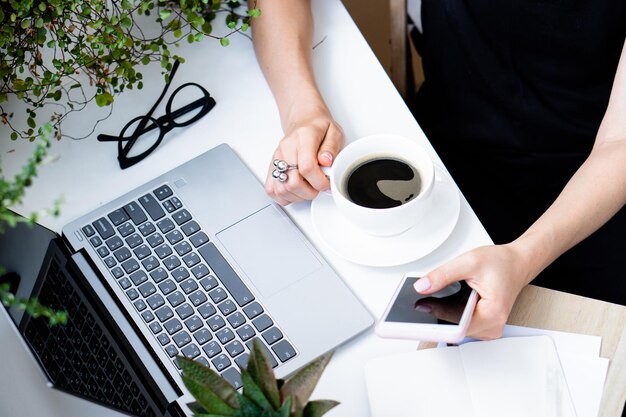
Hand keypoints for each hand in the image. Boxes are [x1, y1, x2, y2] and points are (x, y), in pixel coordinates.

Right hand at [265, 107, 343, 204]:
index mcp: (303, 137)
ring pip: (281, 189)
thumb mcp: (334, 132)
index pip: (307, 167)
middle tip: (318, 186)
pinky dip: (285, 196)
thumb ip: (331, 148)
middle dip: (310, 192)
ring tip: (308, 187)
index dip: (319, 182)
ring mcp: (277, 158)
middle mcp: (287, 148)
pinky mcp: (271, 167)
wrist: (303, 121)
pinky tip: (296, 190)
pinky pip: (272, 190)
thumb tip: (326, 162)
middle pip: (293, 182)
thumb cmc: (319, 129)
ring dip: (298, 195)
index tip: (326, 183)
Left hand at [413, 244, 533, 338]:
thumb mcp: (468, 262)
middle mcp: (492, 326)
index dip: (436, 321)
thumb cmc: (500, 263)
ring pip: (457, 330)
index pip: (457, 328)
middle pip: (455, 331)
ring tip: (444, 299)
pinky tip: (451, 303)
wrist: (516, 263)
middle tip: (427, 302)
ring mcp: (488, 329)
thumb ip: (442, 275)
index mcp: (492, 314)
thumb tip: (421, 287)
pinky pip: (462, 326)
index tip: (421, 314)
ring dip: (445, 316)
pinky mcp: (483, 326)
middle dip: (438, 317)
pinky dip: (453, 315)